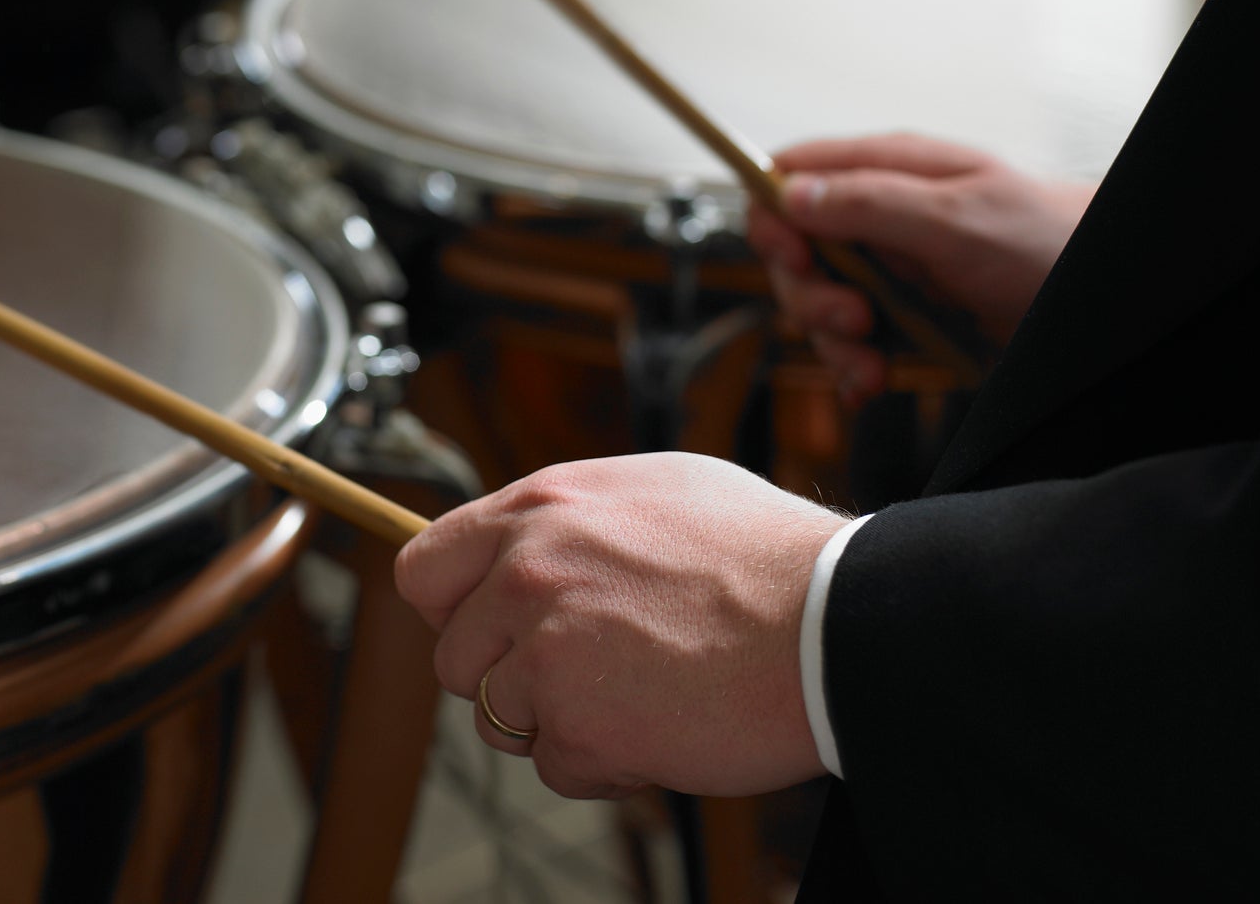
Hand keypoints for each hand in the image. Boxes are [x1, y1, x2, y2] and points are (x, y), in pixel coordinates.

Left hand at [393, 453, 845, 798]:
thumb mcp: (657, 491)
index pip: (424, 567)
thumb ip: (573, 520)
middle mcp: (527, 569)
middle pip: (453, 656)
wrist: (836, 620)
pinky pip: (557, 767)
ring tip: (637, 697)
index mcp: (541, 507)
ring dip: (558, 723)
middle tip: (581, 675)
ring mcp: (545, 647)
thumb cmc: (766, 556)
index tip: (486, 630)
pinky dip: (604, 765)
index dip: (450, 609)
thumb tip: (528, 541)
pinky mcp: (578, 720)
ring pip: (500, 718)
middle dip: (507, 677)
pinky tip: (661, 729)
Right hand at [747, 134, 1094, 402]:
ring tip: (872, 368)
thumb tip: (790, 192)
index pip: (788, 176)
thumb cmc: (1049, 242)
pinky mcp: (906, 318)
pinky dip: (853, 369)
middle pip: (792, 251)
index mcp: (888, 171)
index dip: (773, 217)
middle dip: (809, 296)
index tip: (794, 260)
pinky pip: (851, 343)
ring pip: (817, 304)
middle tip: (853, 323)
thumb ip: (871, 202)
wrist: (1110, 302)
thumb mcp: (958, 218)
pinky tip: (873, 383)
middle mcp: (880, 217)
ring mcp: (891, 270)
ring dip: (832, 344)